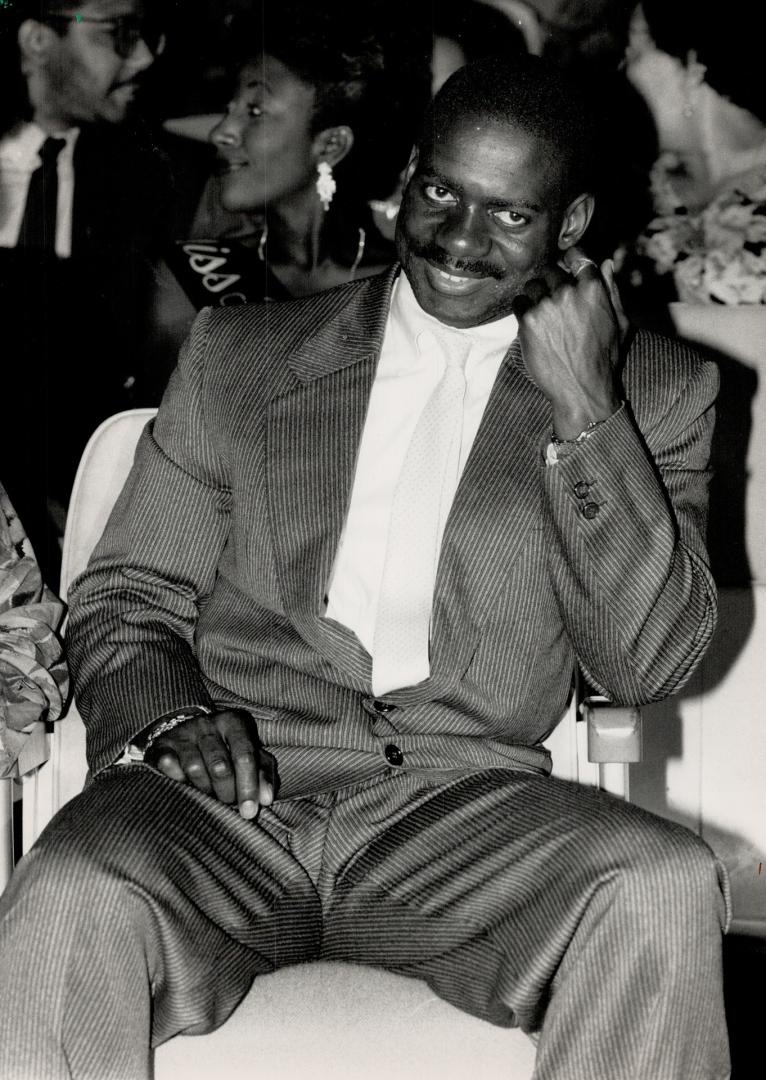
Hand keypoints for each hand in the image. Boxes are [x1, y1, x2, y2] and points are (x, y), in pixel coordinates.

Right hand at [144, 709, 275, 819]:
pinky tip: (185, 785)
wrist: (186, 734)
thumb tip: (265, 799)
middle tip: (227, 803)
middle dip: (226, 793)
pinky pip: (169, 767)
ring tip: (208, 793)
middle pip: (220, 766)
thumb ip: (262, 773)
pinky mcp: (161, 746)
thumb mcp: (249, 755)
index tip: (249, 812)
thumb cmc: (227, 750)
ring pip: (194, 769)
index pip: (245, 755)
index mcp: (234, 722)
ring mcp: (183, 733)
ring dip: (203, 790)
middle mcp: (207, 724)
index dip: (249, 786)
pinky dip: (178, 781)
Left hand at [513, 246, 626, 438]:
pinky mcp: (527, 320)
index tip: (566, 268)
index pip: (577, 255)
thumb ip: (613, 290)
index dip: (569, 260)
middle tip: (554, 302)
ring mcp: (546, 305)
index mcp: (593, 288)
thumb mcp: (620, 322)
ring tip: (544, 316)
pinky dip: (523, 311)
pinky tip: (533, 326)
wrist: (581, 388)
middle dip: (551, 282)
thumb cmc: (604, 358)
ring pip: (532, 285)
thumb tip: (607, 263)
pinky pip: (518, 303)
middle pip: (551, 270)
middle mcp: (568, 292)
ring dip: (535, 296)